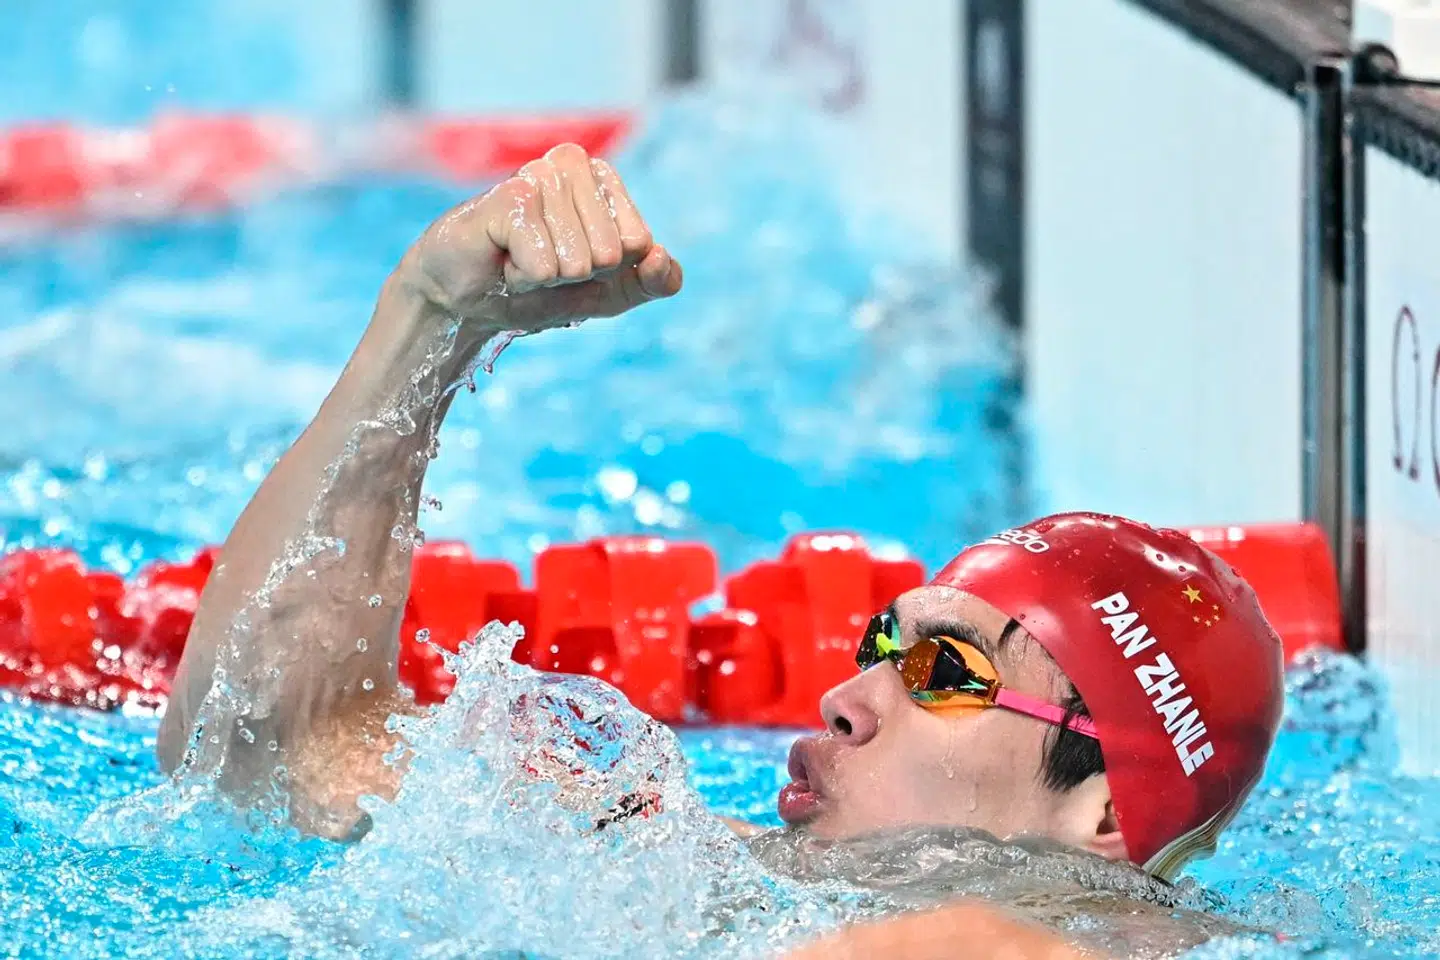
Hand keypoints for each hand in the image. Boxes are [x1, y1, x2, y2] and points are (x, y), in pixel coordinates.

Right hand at [396, 143, 682, 334]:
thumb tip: (660, 258)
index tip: (574, 265)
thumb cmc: (538, 290)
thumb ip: (653, 281)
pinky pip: (546, 265)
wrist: (467, 304)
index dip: (609, 272)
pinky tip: (502, 260)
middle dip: (577, 276)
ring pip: (581, 260)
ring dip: (548, 278)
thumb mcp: (610, 294)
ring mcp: (539, 176)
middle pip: (612, 252)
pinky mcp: (510, 198)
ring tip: (519, 260)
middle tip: (541, 263)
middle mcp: (572, 166)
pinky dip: (525, 279)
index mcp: (602, 180)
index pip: (639, 242)